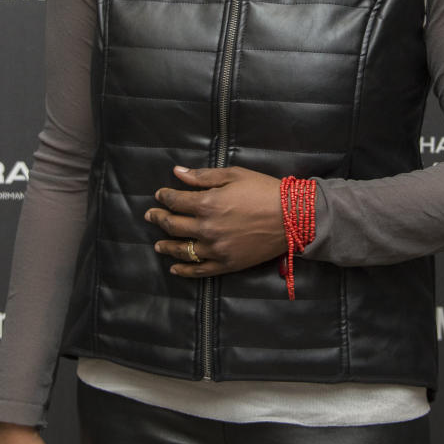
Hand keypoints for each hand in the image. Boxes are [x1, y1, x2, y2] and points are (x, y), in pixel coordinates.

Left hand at [145, 165, 285, 278]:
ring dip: (166, 246)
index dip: (164, 196)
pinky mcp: (226, 264)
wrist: (292, 217)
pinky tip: (175, 269)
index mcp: (207, 203)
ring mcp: (216, 249)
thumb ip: (203, 176)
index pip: (176, 201)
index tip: (160, 195)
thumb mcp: (234, 175)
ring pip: (182, 250)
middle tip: (151, 215)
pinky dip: (185, 270)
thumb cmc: (264, 191)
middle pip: (173, 225)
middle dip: (159, 218)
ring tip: (157, 244)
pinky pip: (199, 270)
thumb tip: (177, 172)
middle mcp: (206, 228)